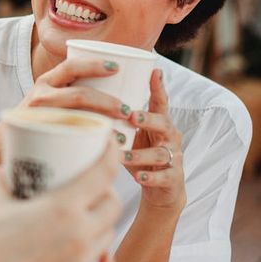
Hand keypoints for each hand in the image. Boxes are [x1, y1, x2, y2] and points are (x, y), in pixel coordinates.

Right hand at [0, 57, 130, 166]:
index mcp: (47, 81)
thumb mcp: (50, 98)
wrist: (4, 145)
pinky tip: (107, 150)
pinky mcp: (40, 138)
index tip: (116, 68)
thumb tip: (115, 85)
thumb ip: (72, 90)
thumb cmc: (39, 119)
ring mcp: (39, 117)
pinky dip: (92, 144)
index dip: (94, 64)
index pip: (71, 66)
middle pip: (79, 95)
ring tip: (122, 135)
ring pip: (77, 118)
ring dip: (104, 125)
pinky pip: (70, 139)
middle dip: (107, 102)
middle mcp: (41, 96)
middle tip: (127, 111)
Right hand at [0, 140, 121, 261]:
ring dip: (101, 217)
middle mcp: (79, 233)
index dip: (112, 154)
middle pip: (114, 204)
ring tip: (83, 210)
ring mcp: (79, 260)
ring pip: (108, 232)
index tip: (110, 143)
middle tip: (91, 182)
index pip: (103, 174)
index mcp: (63, 208)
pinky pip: (93, 255)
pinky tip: (69, 237)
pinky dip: (88, 241)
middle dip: (107, 190)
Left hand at [121, 69, 185, 211]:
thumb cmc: (141, 155)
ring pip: (161, 153)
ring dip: (140, 154)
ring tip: (122, 155)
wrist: (161, 190)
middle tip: (132, 117)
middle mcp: (170, 137)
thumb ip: (119, 119)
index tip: (155, 71)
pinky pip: (164, 176)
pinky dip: (151, 176)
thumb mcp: (132, 134)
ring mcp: (174, 157)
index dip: (159, 87)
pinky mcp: (174, 178)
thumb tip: (87, 99)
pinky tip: (138, 177)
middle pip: (164, 123)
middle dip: (148, 119)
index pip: (161, 102)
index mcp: (159, 123)